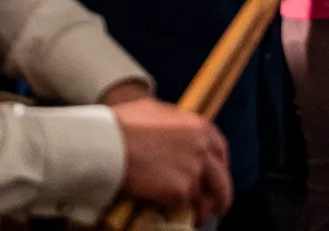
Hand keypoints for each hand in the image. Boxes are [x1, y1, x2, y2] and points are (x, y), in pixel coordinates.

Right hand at [109, 95, 230, 220]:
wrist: (107, 144)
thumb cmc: (121, 124)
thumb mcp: (152, 110)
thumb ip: (171, 122)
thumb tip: (172, 131)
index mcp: (197, 126)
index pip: (220, 148)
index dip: (220, 164)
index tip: (216, 175)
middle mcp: (201, 148)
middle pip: (221, 178)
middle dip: (221, 194)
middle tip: (217, 204)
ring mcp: (193, 170)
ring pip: (206, 197)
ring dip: (204, 209)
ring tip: (198, 217)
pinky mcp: (181, 190)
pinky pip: (185, 205)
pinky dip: (181, 211)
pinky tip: (173, 214)